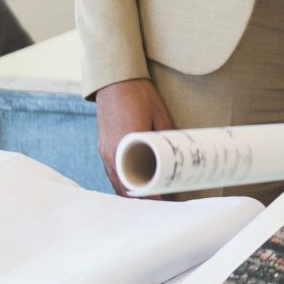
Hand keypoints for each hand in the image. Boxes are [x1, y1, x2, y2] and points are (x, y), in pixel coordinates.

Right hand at [92, 78, 174, 193]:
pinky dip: (121, 182)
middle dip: (140, 198)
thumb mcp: (160, 117)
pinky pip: (111, 172)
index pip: (134, 181)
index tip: (162, 202)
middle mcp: (111, 153)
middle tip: (160, 203)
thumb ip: (166, 138)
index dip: (148, 194)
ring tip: (149, 198)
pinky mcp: (103, 147)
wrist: (116, 80)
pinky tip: (134, 185)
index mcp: (125, 147)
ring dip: (130, 192)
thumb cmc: (140, 96)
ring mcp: (104, 151)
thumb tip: (180, 155)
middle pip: (123, 187)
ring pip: (115, 181)